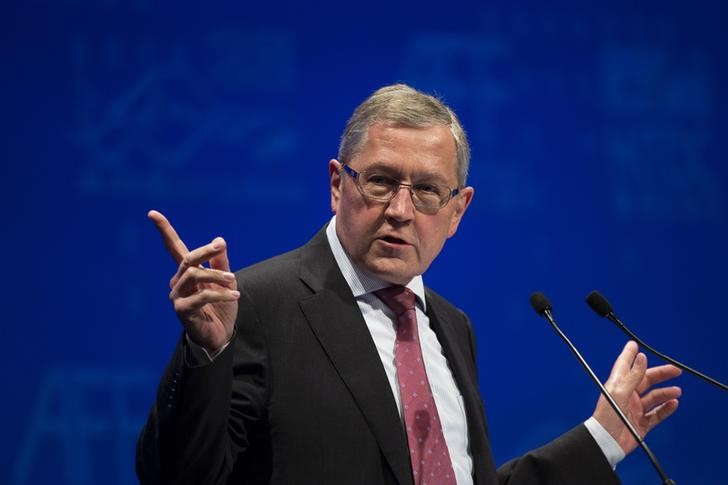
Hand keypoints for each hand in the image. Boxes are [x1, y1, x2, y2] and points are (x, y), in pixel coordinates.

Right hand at [148, 210, 238, 353]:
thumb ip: (221, 262)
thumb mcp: (225, 281)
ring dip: (216, 276)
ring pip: (194, 276)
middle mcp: (178, 282)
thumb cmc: (220, 307)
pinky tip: (234, 295)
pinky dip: (220, 293)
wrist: (220, 335)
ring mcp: (177, 297)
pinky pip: (201, 297)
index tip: (152, 213)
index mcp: (187, 272)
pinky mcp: (182, 311)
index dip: (164, 230)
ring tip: (233, 280)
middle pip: (187, 259)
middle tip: (220, 246)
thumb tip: (220, 240)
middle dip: (204, 250)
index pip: (173, 247)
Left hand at [592, 341, 681, 453]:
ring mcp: (635, 409)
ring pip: (653, 397)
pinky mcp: (641, 423)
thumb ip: (632, 375)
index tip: (634, 344)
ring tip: (676, 391)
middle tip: (675, 370)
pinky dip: (666, 409)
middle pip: (645, 380)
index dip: (629, 355)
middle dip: (660, 374)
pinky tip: (673, 404)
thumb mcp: (619, 392)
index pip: (624, 365)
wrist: (606, 442)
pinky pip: (657, 414)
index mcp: (618, 385)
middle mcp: (627, 395)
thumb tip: (640, 357)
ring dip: (665, 393)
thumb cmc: (606, 417)